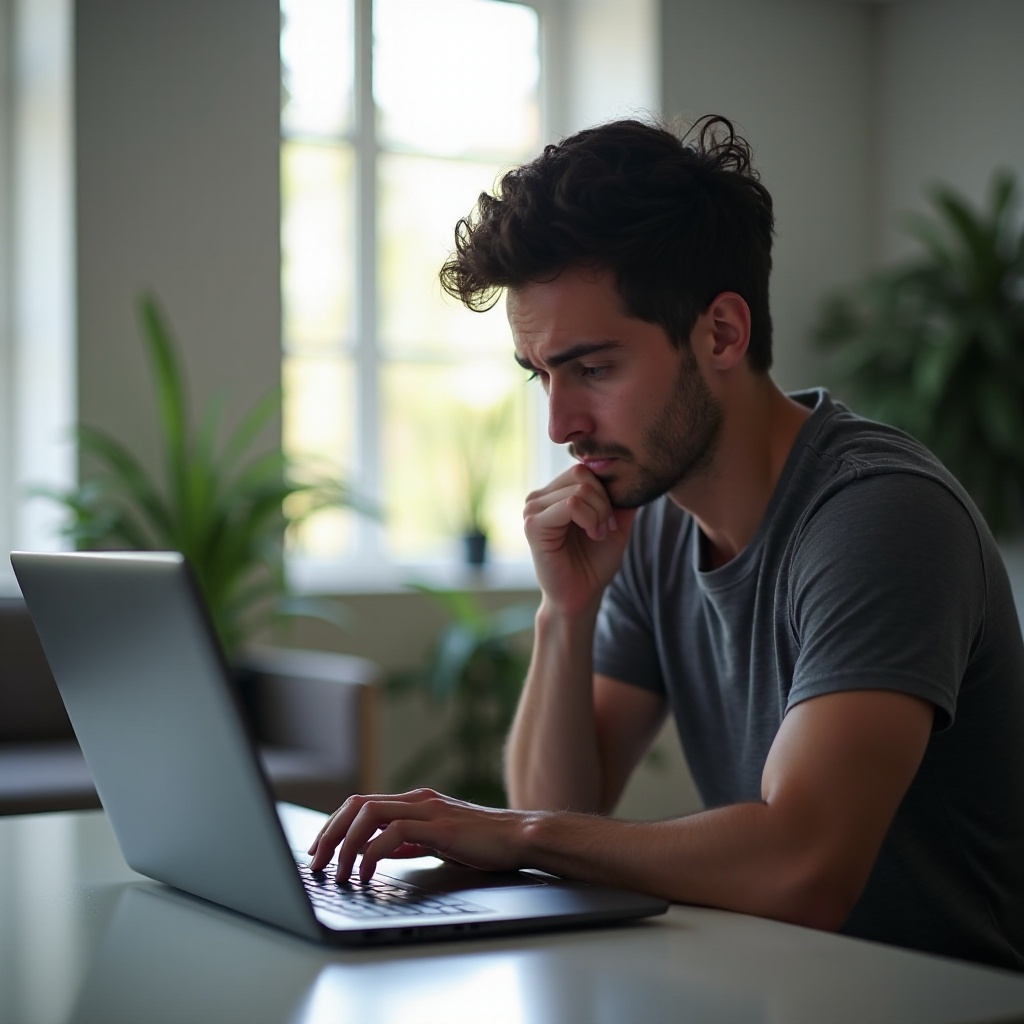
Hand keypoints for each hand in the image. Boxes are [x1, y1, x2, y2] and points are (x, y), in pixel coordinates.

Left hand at [307, 788, 533, 882]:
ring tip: (340, 873)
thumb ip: (410, 841)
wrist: (521, 837)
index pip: (361, 805)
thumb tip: (380, 851)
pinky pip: (394, 833)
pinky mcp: (440, 826)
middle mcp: (417, 800)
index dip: (334, 826)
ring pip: (369, 814)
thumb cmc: (484, 843)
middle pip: (357, 805)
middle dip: (330, 834)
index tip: (319, 852)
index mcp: (415, 802)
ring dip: (347, 844)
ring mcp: (428, 810)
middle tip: (317, 863)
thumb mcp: (438, 841)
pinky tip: (370, 874)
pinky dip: (374, 853)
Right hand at [523, 464, 636, 615]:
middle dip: (604, 501)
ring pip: (579, 490)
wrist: (582, 595)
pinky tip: (592, 535)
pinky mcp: (533, 524)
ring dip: (599, 513)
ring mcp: (533, 509)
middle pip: (582, 474)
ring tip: (598, 534)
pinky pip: (570, 505)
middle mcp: (540, 497)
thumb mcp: (615, 523)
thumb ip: (619, 497)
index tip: (611, 520)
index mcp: (554, 493)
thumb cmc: (595, 562)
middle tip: (605, 528)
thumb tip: (631, 473)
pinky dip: (590, 519)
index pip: (584, 468)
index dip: (605, 490)